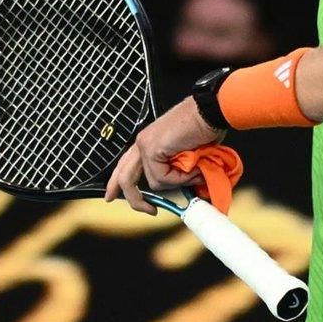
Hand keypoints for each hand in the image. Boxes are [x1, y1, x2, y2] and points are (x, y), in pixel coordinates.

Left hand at [104, 97, 223, 212]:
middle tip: (148, 210)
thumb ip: (178, 169)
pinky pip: (162, 178)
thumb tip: (182, 188)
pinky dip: (180, 178)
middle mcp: (143, 142)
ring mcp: (145, 144)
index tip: (112, 196)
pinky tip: (192, 167)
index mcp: (148, 141)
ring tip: (194, 174)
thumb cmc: (205, 128)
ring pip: (152, 181)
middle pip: (125, 177)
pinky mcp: (152, 149)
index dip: (117, 183)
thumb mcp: (187, 155)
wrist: (210, 111)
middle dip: (134, 199)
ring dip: (177, 183)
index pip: (126, 165)